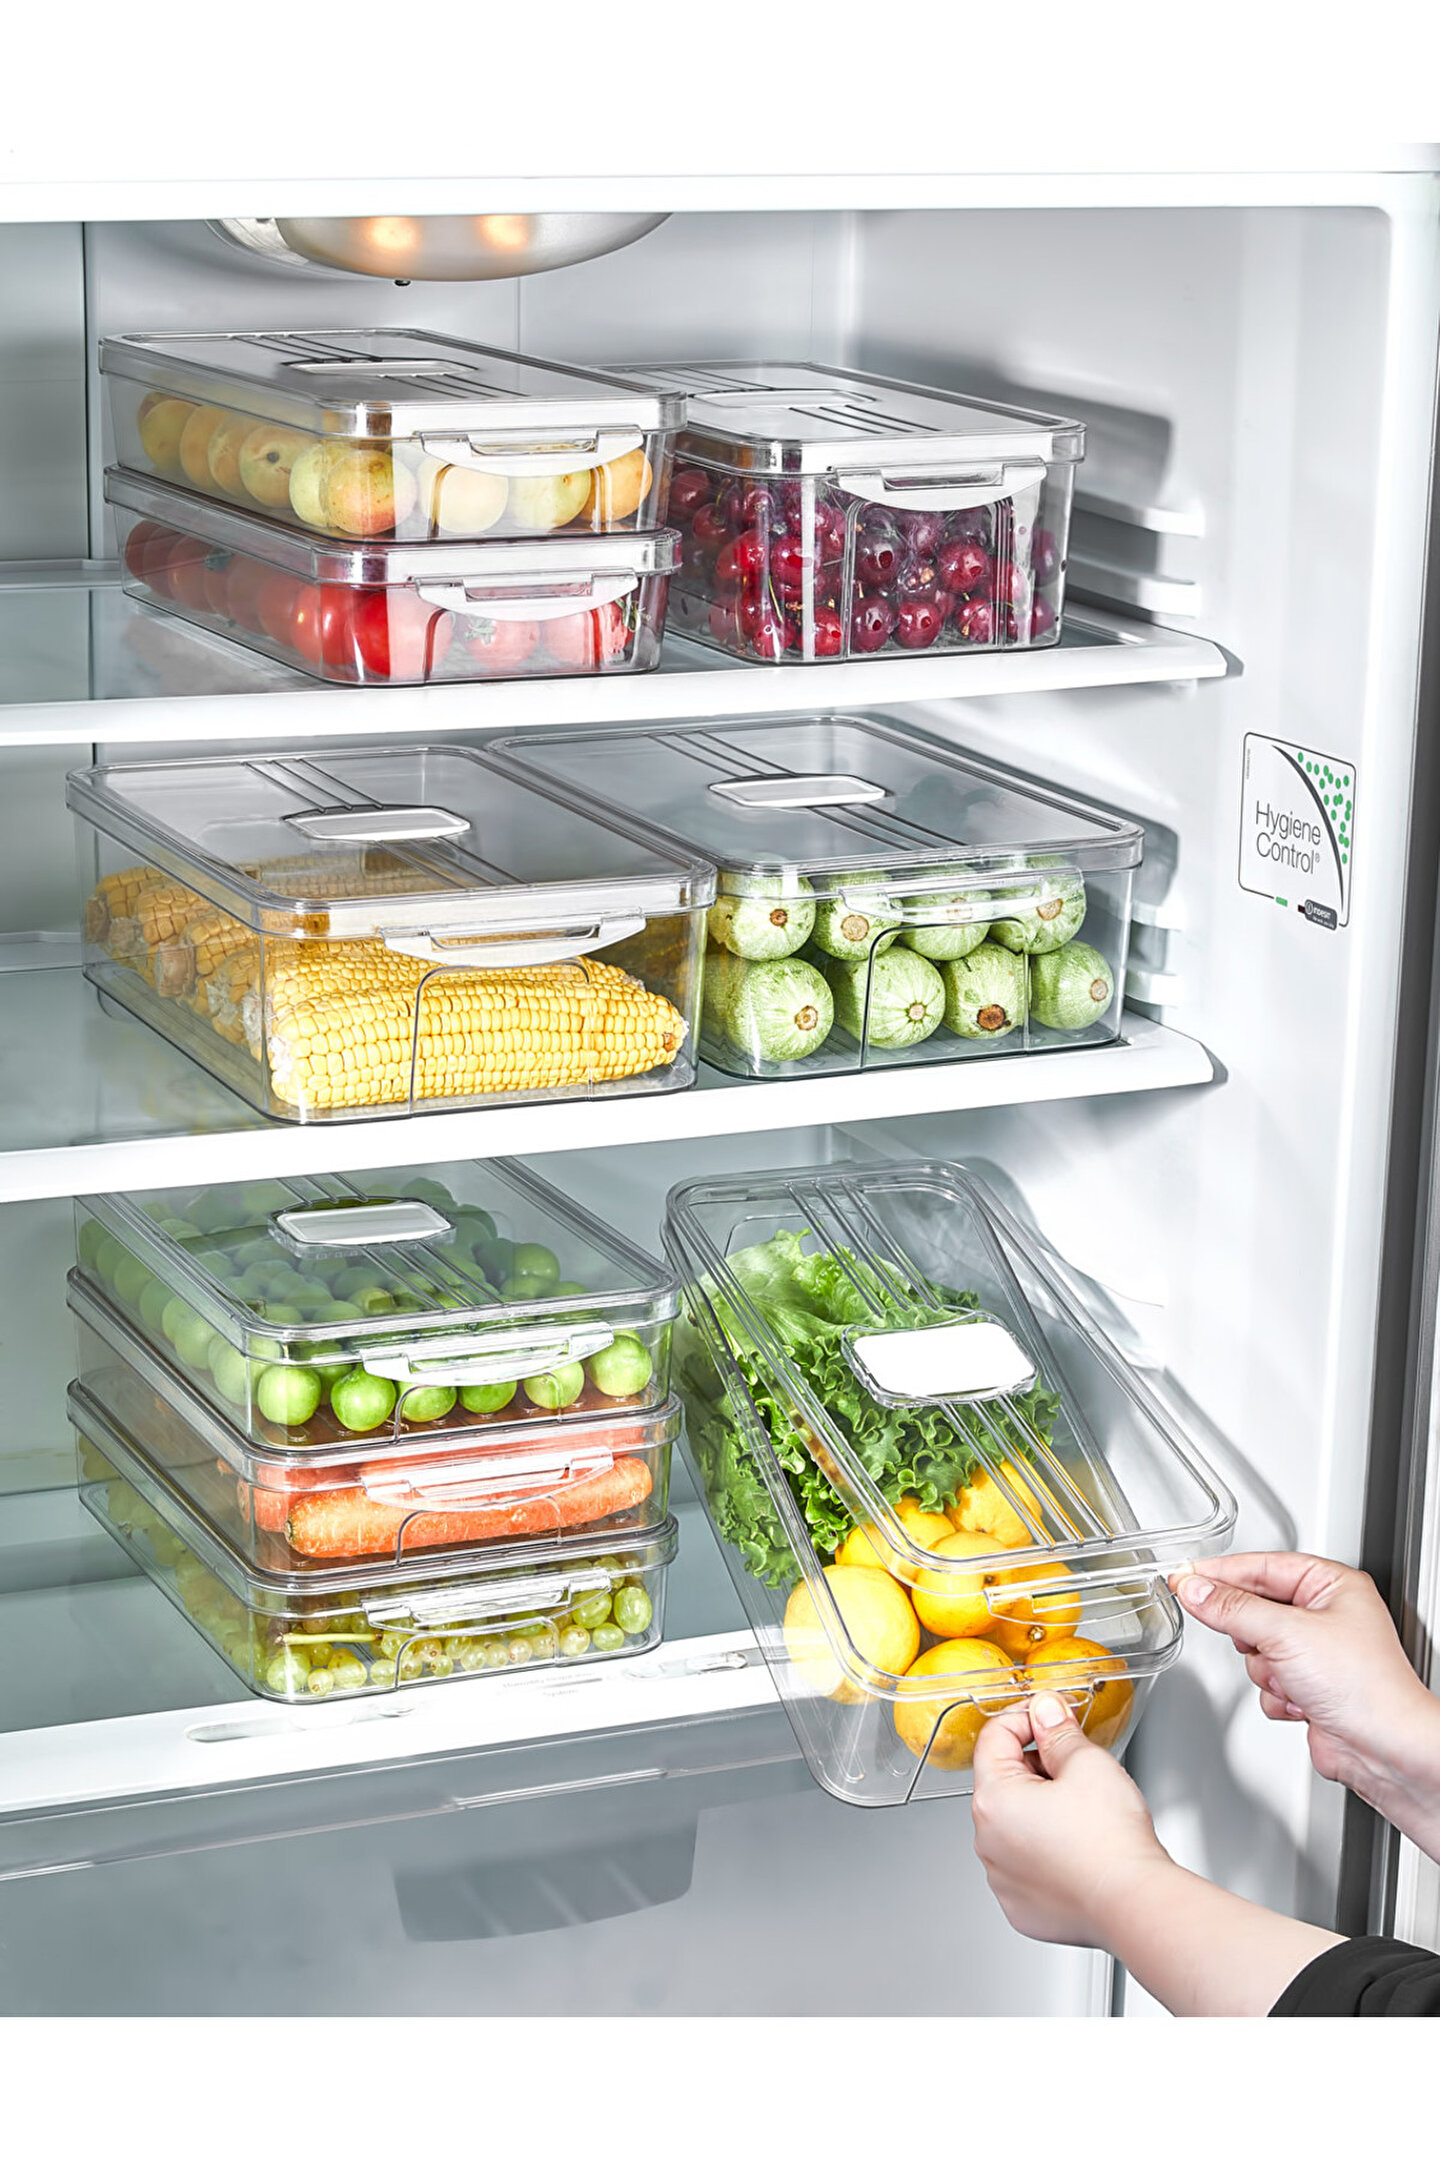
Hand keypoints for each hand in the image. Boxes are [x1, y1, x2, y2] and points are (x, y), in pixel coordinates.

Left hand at [971, 1691, 1171, 1946]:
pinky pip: (1026, 1866)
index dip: (1025, 1719)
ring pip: (1015, 1826)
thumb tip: (1045, 1711)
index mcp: (993, 1800)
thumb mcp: (1087, 1763)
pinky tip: (1078, 1850)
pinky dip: (1046, 1853)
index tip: (1049, 1719)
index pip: (994, 1738)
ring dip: (1041, 1812)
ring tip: (1084, 1817)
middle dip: (1038, 1769)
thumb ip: (1059, 1730)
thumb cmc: (1111, 1843)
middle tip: (1077, 1771)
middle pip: (1004, 1783)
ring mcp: (1002, 1879)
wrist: (1135, 1905)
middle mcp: (988, 1842)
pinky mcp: (1022, 1907)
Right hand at [1171, 1551, 1439, 1858]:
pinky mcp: (1308, 1687)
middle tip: (1262, 1643)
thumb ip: (1232, 1608)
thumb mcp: (1286, 1632)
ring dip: (1268, 1670)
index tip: (1185, 1576)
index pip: (1262, 1566)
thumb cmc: (1365, 1685)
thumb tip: (1195, 1589)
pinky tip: (1303, 1702)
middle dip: (1255, 1636)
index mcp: (1331, 1585)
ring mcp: (1316, 1653)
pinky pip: (1265, 1682)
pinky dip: (1277, 1694)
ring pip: (1255, 1650)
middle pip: (1254, 1609)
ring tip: (1296, 1680)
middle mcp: (1325, 1616)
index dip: (1221, 1573)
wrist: (1384, 1748)